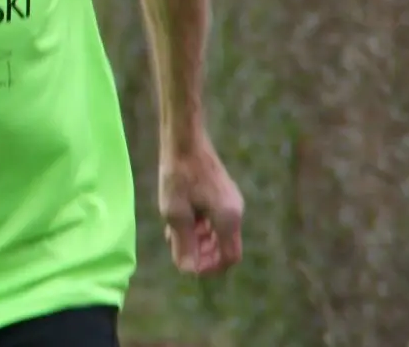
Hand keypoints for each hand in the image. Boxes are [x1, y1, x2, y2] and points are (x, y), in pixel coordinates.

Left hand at [158, 139, 242, 275]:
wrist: (184, 138)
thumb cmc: (178, 174)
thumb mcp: (174, 213)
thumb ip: (183, 243)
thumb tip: (189, 271)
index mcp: (228, 218)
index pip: (229, 258)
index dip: (210, 268)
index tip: (188, 264)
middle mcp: (236, 211)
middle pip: (224, 247)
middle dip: (201, 253)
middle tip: (176, 246)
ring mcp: (231, 201)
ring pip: (218, 233)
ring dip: (198, 239)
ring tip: (172, 233)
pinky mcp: (223, 193)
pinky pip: (215, 219)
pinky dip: (199, 225)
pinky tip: (179, 219)